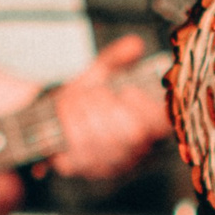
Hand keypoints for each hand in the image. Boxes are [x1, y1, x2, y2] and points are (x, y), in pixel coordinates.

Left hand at [48, 33, 170, 185]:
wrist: (53, 117)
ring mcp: (111, 164)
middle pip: (131, 134)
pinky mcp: (86, 170)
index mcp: (150, 126)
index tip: (128, 89)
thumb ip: (118, 58)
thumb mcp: (103, 72)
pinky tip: (65, 114)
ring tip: (75, 98)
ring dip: (83, 112)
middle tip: (95, 92)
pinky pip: (78, 152)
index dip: (147, 108)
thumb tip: (134, 44)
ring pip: (102, 141)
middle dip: (108, 106)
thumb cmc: (88, 95)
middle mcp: (136, 151)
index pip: (162, 125)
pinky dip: (68, 126)